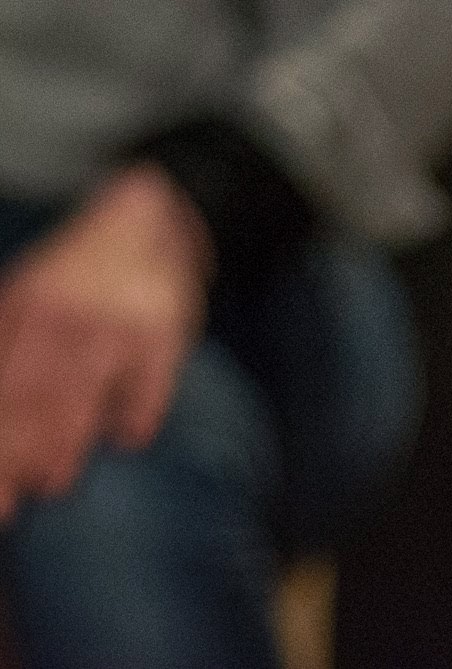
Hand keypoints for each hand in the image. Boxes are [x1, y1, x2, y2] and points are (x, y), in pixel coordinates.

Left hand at [0, 165, 211, 517]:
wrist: (145, 217)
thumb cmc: (71, 276)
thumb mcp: (22, 297)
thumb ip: (5, 340)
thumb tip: (4, 407)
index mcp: (24, 309)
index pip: (0, 387)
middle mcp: (64, 318)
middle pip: (31, 398)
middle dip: (15, 454)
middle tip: (7, 505)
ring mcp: (115, 324)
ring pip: (84, 393)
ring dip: (65, 442)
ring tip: (53, 481)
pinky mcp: (163, 329)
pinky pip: (150, 379)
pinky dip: (138, 411)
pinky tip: (129, 436)